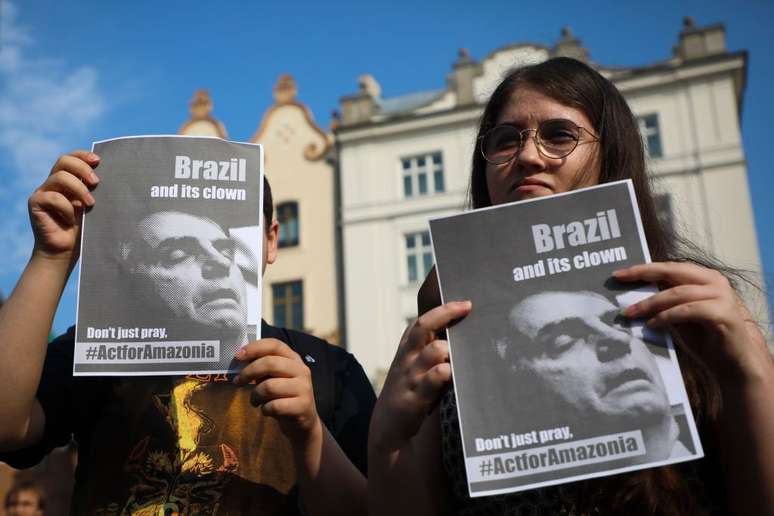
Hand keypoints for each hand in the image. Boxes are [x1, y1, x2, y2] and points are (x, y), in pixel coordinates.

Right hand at [29, 151, 99, 263]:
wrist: (65, 253)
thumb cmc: (83, 231)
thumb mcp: (94, 208)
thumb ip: (97, 193)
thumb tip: (115, 177)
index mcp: (68, 181)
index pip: (71, 158)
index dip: (83, 156)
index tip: (98, 160)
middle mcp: (54, 184)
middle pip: (63, 161)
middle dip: (82, 168)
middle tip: (96, 182)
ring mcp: (43, 192)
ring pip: (59, 177)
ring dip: (78, 188)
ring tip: (91, 204)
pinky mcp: (35, 203)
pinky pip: (52, 197)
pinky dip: (66, 207)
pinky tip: (71, 220)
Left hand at [233, 338, 320, 444]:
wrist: (303, 422)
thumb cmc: (283, 396)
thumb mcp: (274, 378)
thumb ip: (262, 367)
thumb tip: (240, 358)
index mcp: (294, 359)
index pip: (274, 344)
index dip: (254, 348)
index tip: (238, 356)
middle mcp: (301, 370)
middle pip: (270, 363)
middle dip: (248, 372)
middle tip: (238, 381)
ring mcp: (304, 388)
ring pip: (269, 386)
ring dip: (255, 395)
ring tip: (255, 401)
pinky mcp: (302, 406)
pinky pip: (274, 406)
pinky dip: (264, 409)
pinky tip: (266, 410)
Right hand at [371, 301, 471, 450]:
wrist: (388, 426)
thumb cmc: (409, 393)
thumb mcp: (414, 369)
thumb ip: (431, 353)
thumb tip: (461, 340)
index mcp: (406, 350)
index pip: (420, 321)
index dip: (442, 309)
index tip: (465, 304)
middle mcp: (407, 358)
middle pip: (424, 326)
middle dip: (446, 313)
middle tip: (467, 308)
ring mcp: (412, 375)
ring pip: (435, 349)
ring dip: (451, 350)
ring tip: (462, 357)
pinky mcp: (417, 395)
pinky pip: (437, 376)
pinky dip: (450, 373)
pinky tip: (458, 377)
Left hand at [613, 262, 768, 382]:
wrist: (733, 365)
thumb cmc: (704, 339)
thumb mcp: (678, 316)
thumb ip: (664, 302)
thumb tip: (632, 295)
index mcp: (703, 278)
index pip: (670, 267)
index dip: (643, 268)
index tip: (619, 274)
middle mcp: (714, 281)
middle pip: (673, 271)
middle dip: (643, 274)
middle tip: (620, 280)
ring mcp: (721, 295)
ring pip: (678, 292)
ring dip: (650, 303)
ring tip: (630, 313)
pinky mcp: (724, 313)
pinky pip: (688, 310)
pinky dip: (667, 316)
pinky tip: (653, 324)